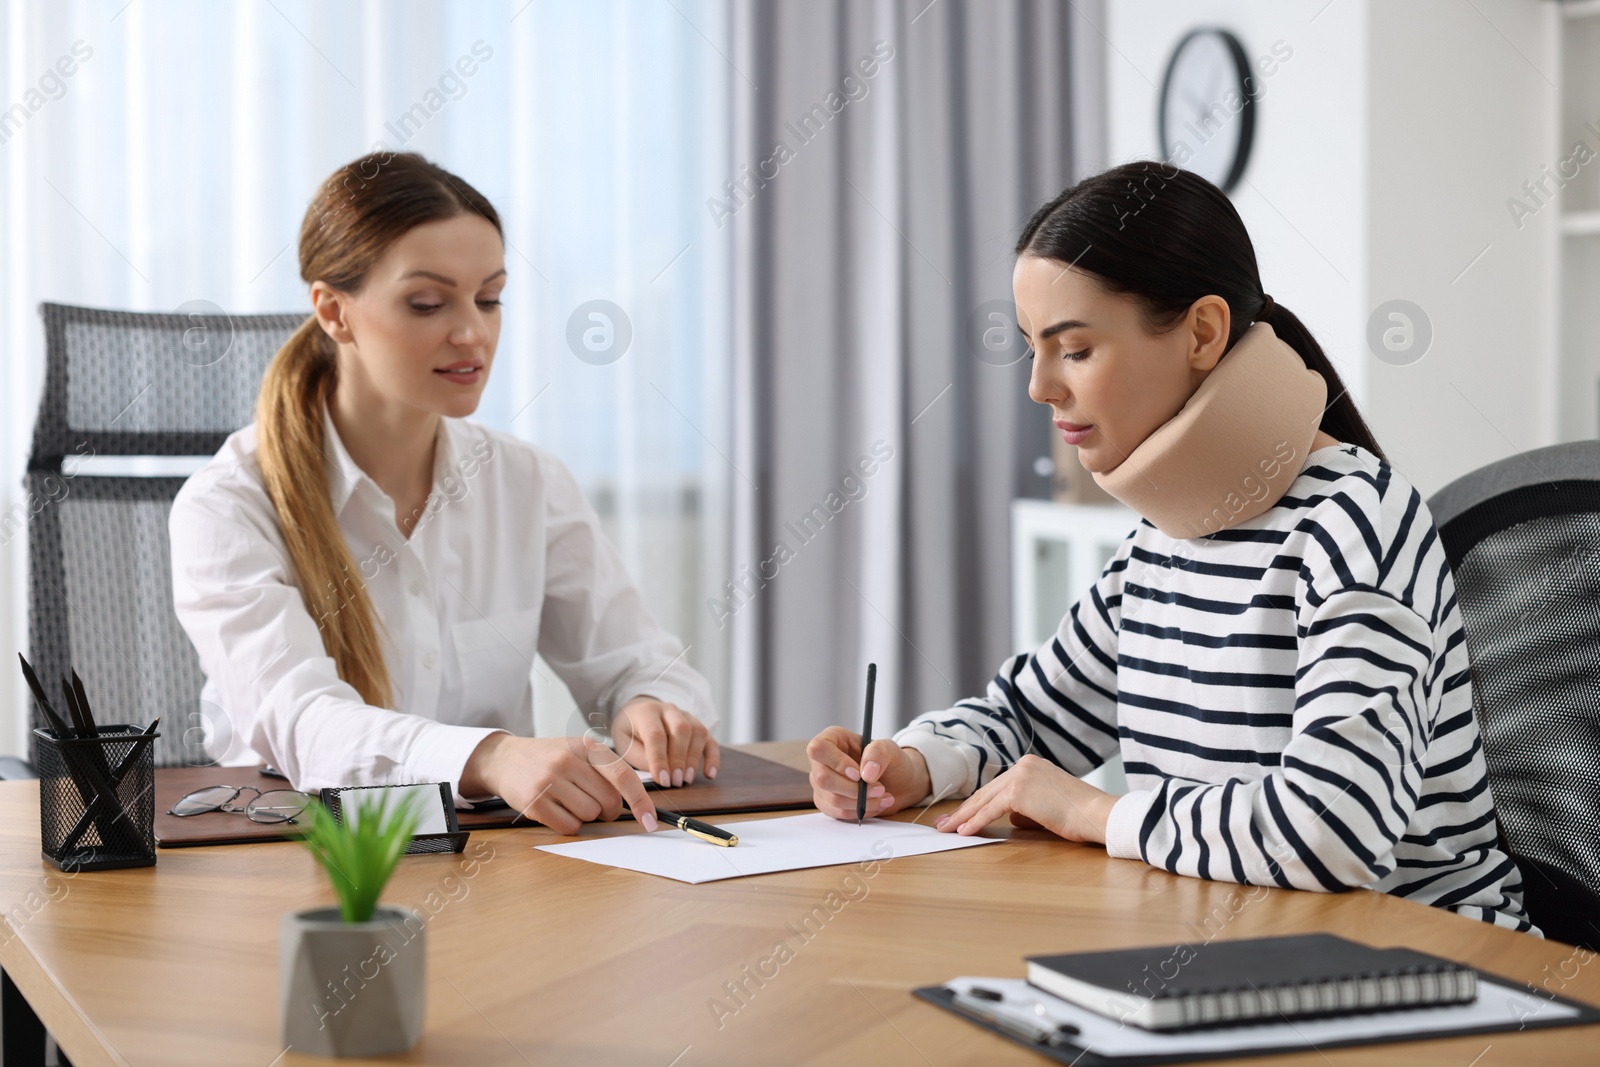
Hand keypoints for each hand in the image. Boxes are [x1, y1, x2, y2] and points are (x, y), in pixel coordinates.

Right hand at [459, 733, 656, 835]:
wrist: (505, 759)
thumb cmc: (551, 758)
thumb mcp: (579, 751)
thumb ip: (606, 770)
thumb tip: (637, 803)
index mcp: (586, 746)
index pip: (623, 776)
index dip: (641, 801)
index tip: (651, 821)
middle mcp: (568, 761)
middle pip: (609, 801)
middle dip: (609, 810)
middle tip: (598, 806)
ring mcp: (550, 781)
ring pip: (590, 816)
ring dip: (586, 816)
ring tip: (570, 801)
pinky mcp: (535, 803)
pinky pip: (569, 826)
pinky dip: (569, 824)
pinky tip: (557, 809)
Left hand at [612, 697, 719, 787]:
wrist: (637, 713)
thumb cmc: (629, 732)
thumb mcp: (624, 743)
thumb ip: (640, 757)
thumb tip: (659, 774)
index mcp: (646, 712)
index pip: (656, 734)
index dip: (660, 759)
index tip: (662, 780)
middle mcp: (668, 710)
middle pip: (681, 729)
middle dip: (679, 758)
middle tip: (676, 781)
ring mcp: (686, 716)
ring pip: (698, 732)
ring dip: (694, 759)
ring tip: (686, 779)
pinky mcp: (697, 726)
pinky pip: (710, 740)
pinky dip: (713, 758)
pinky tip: (710, 775)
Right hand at [806, 726, 931, 820]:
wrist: (897, 781)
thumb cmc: (889, 760)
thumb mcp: (889, 748)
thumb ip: (878, 753)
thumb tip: (866, 774)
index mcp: (831, 739)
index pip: (819, 749)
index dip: (837, 763)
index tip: (859, 774)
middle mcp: (821, 761)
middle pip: (822, 779)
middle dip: (854, 789)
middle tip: (879, 788)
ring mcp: (821, 783)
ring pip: (832, 799)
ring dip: (862, 802)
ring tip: (883, 797)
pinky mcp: (827, 802)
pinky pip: (838, 813)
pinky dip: (860, 811)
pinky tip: (875, 805)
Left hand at [934, 754, 1115, 840]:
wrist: (1097, 814)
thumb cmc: (1079, 815)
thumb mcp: (1048, 805)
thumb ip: (1026, 807)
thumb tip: (1012, 818)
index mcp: (1031, 766)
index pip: (997, 787)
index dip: (977, 802)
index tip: (960, 815)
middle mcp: (1023, 765)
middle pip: (986, 792)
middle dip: (963, 809)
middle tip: (944, 823)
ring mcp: (1020, 776)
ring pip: (984, 800)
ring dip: (963, 817)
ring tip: (947, 829)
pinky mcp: (1019, 791)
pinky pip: (991, 810)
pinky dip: (975, 822)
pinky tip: (964, 832)